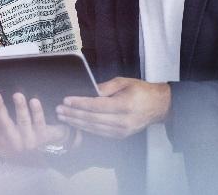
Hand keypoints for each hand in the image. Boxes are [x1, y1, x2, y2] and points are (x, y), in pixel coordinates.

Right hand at [0, 92, 68, 152]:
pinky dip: (37, 111)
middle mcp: (14, 142)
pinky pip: (40, 122)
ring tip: (17, 95)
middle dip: (0, 109)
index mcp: (3, 139)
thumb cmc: (23, 134)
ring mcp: (29, 140)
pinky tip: (34, 101)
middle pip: (5, 124)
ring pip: (23, 122)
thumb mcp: (7, 130)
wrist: (48, 151)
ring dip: (20, 108)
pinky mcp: (43, 136)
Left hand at [56, 77, 170, 138]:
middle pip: (92, 119)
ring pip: (94, 128)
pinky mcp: (120, 136)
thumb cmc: (140, 91)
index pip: (97, 106)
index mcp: (124, 105)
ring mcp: (122, 131)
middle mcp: (123, 121)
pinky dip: (86, 128)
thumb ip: (105, 87)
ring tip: (63, 117)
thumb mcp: (123, 82)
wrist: (158, 106)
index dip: (80, 103)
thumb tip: (88, 90)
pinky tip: (75, 123)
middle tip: (59, 110)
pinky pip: (99, 133)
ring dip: (76, 123)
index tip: (66, 100)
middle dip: (73, 114)